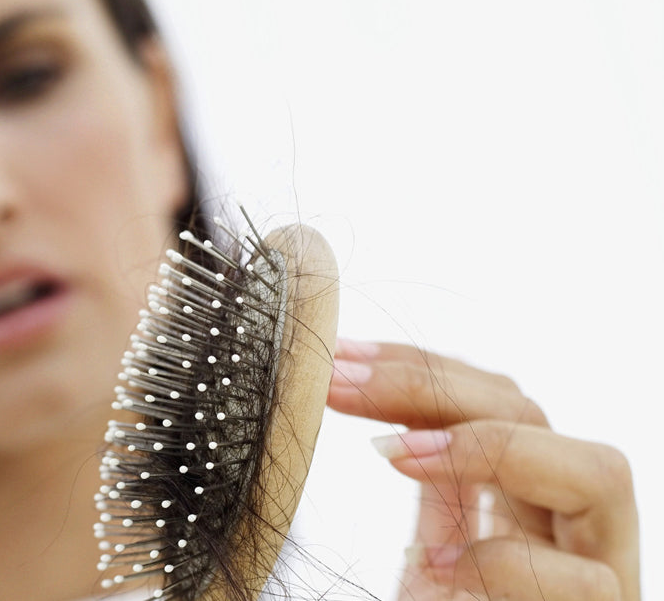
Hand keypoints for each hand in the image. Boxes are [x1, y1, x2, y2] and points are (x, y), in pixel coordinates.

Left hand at [326, 339, 640, 600]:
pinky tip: (435, 571)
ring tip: (395, 455)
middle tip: (341, 379)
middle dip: (433, 382)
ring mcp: (593, 579)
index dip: (418, 368)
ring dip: (490, 447)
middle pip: (534, 412)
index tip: (336, 360)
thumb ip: (433, 491)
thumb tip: (363, 399)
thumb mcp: (426, 563)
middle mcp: (566, 529)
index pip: (490, 401)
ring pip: (600, 470)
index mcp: (522, 505)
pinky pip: (590, 583)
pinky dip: (511, 563)